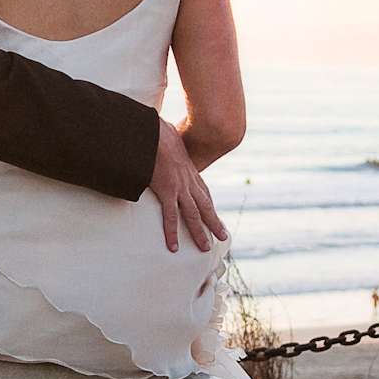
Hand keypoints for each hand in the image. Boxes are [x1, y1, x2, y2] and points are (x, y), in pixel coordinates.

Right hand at [149, 120, 227, 252]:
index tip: (213, 215)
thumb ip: (166, 140)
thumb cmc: (157, 130)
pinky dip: (172, 233)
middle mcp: (188, 180)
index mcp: (189, 169)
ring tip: (205, 248)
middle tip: (222, 236)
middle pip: (205, 206)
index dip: (209, 204)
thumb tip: (158, 135)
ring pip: (193, 215)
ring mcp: (179, 187)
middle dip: (214, 222)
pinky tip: (173, 247)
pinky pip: (171, 216)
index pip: (203, 191)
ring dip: (200, 232)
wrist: (156, 130)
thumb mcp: (167, 135)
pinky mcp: (167, 190)